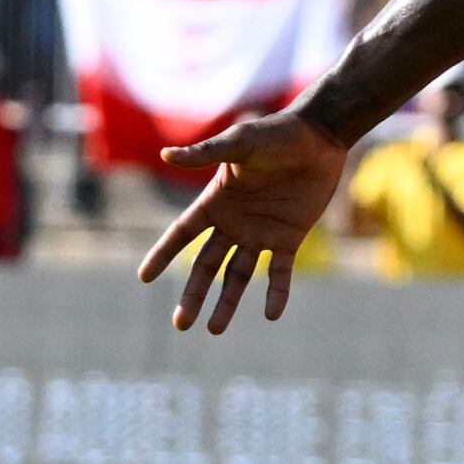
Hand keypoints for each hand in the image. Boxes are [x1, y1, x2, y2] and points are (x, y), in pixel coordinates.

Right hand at [138, 106, 349, 331]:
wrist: (319, 137)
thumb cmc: (276, 134)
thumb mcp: (239, 143)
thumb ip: (205, 154)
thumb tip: (165, 155)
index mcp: (216, 201)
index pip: (182, 234)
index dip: (163, 254)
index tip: (144, 278)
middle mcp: (234, 222)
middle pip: (206, 266)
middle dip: (193, 294)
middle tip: (180, 324)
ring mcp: (261, 232)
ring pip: (237, 276)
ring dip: (227, 302)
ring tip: (214, 330)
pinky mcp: (289, 238)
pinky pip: (280, 272)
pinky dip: (276, 293)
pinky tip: (271, 314)